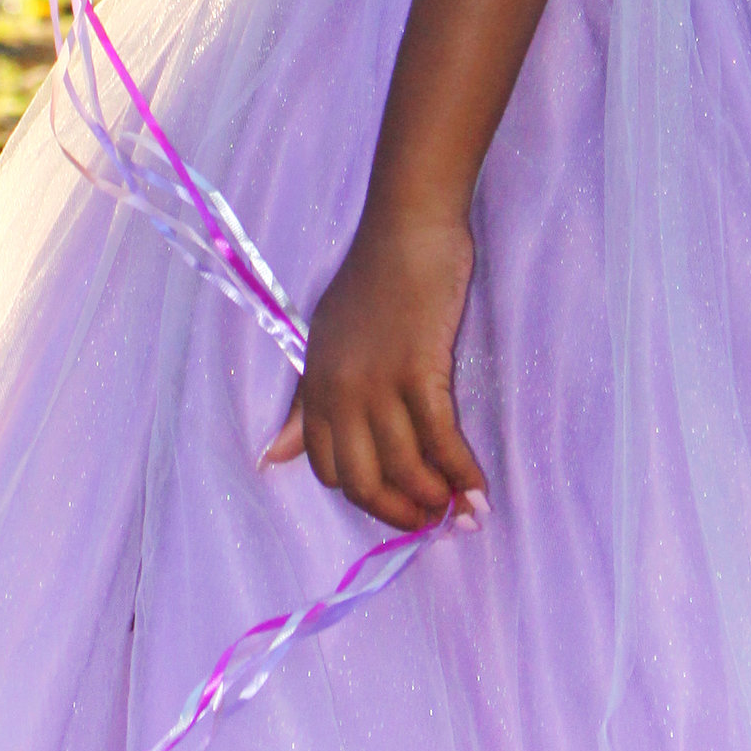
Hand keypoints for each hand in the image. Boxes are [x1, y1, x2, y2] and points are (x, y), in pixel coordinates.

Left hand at [263, 206, 485, 533]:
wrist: (408, 227)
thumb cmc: (374, 280)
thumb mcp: (326, 343)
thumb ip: (306, 404)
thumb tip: (270, 459)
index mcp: (316, 384)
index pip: (328, 469)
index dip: (366, 498)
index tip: (398, 507)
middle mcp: (340, 390)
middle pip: (362, 481)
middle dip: (399, 512)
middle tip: (433, 523)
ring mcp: (378, 381)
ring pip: (404, 466)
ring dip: (437, 499)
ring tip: (463, 512)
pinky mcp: (419, 369)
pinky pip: (441, 440)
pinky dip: (462, 472)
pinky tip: (480, 491)